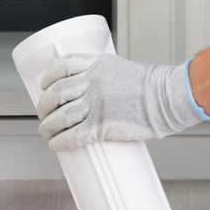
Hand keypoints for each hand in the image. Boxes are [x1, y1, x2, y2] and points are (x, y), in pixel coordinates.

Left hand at [33, 52, 209, 151]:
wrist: (166, 99)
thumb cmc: (152, 85)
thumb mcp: (122, 68)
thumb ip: (104, 75)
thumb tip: (92, 89)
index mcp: (96, 64)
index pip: (61, 67)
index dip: (48, 78)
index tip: (44, 85)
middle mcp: (91, 82)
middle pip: (56, 93)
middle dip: (44, 105)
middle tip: (43, 113)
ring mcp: (95, 104)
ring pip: (60, 116)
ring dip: (48, 126)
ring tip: (46, 132)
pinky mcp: (100, 126)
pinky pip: (72, 136)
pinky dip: (60, 142)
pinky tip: (56, 145)